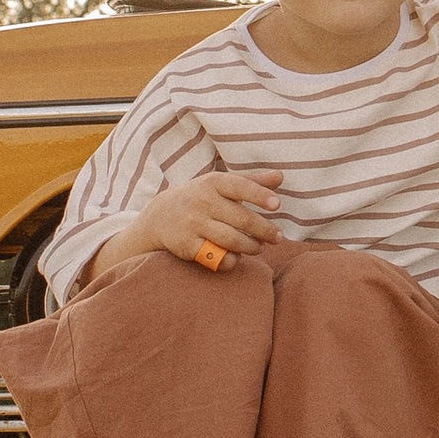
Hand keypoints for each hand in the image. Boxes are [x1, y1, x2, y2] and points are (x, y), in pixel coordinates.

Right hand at [98, 170, 284, 279]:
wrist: (158, 217)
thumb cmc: (199, 198)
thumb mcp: (219, 184)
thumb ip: (251, 181)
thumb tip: (281, 177)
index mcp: (212, 183)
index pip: (240, 187)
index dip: (260, 195)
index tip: (277, 205)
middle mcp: (202, 202)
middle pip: (241, 219)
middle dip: (264, 230)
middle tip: (278, 238)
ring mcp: (193, 224)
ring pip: (231, 240)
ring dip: (251, 247)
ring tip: (260, 248)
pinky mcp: (186, 245)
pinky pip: (216, 257)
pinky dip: (231, 260)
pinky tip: (236, 257)